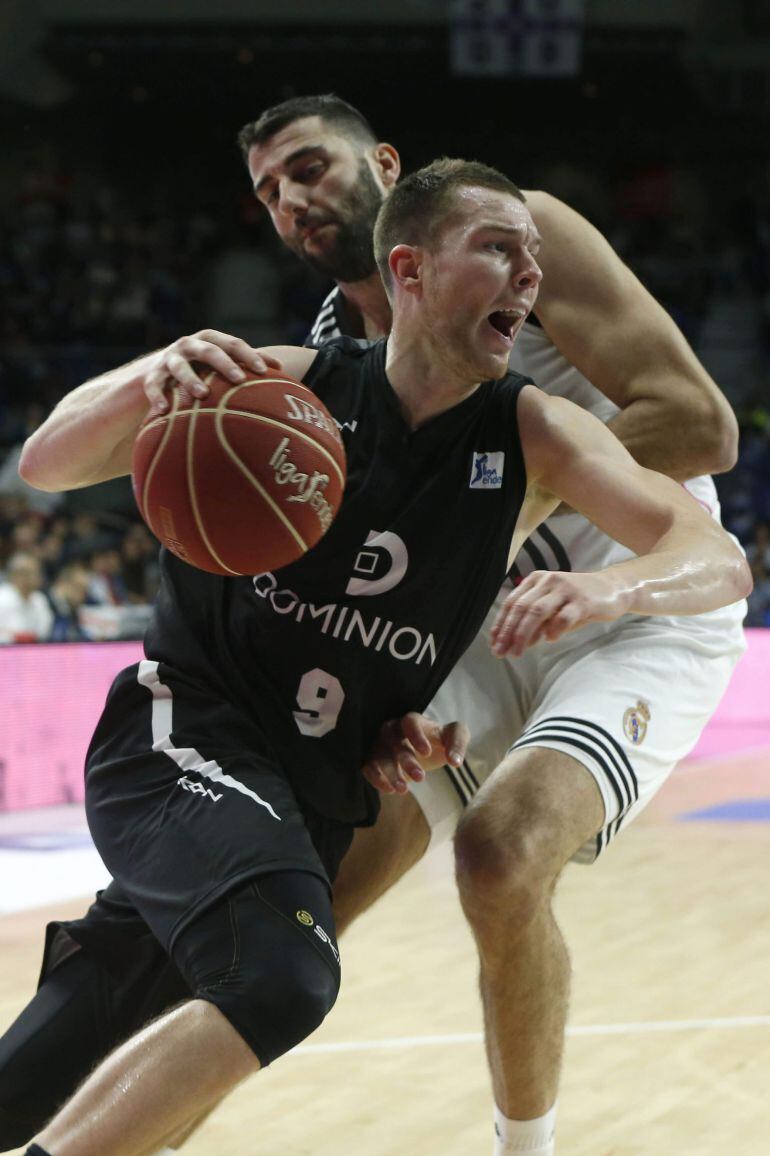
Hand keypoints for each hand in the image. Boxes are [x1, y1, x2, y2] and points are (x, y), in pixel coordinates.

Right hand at [144, 330, 282, 415]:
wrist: (158, 370)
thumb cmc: (200, 368)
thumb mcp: (220, 361)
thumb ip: (245, 362)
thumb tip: (280, 368)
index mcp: (210, 340)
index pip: (233, 344)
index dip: (249, 355)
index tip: (265, 371)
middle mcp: (189, 345)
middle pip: (209, 350)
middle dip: (224, 363)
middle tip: (239, 379)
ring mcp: (169, 359)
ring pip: (180, 366)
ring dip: (191, 379)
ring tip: (203, 394)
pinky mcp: (151, 374)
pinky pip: (154, 384)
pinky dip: (157, 396)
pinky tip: (164, 410)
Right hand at [363, 712, 469, 794]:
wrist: (423, 752)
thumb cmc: (438, 741)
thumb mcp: (454, 736)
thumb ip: (458, 742)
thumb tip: (455, 761)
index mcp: (413, 721)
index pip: (410, 721)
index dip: (416, 736)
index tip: (426, 753)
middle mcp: (392, 729)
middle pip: (393, 740)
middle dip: (405, 759)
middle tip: (421, 778)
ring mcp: (380, 744)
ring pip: (379, 755)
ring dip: (390, 772)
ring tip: (403, 790)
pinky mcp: (371, 759)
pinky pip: (368, 767)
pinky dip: (376, 779)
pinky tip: (390, 790)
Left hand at [490, 569, 628, 656]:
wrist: (612, 590)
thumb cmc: (577, 601)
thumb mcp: (552, 608)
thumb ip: (535, 622)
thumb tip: (516, 642)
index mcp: (536, 579)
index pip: (512, 603)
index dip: (500, 624)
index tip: (494, 643)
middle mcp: (548, 581)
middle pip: (521, 608)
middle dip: (508, 632)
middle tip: (501, 652)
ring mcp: (566, 590)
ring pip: (537, 612)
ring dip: (524, 634)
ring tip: (518, 652)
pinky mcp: (583, 601)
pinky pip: (563, 618)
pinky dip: (553, 631)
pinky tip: (549, 640)